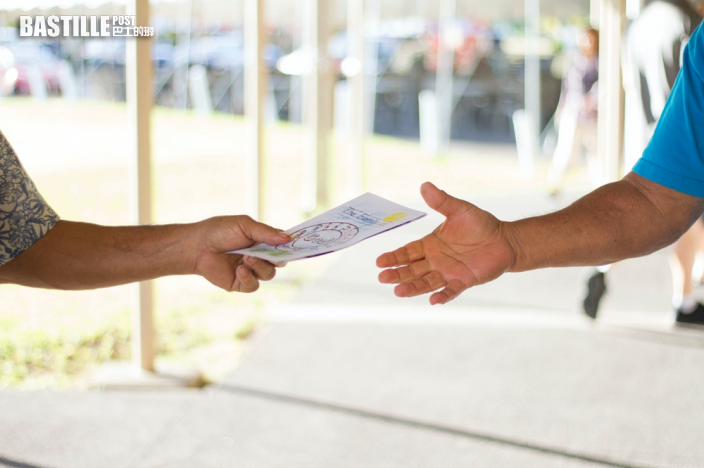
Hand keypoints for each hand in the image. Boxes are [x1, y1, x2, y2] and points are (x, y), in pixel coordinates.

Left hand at [193, 216, 289, 292]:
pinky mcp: (240, 283)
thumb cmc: (219, 231)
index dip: (290, 246)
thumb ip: (266, 232)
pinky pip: (253, 285)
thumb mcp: (244, 225)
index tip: (296, 245)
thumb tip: (287, 238)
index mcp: (262, 241)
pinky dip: (249, 277)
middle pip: (280, 262)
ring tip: (247, 258)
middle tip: (271, 253)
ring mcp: (250, 270)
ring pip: (269, 274)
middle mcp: (259, 256)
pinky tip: (239, 269)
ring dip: (260, 266)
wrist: (197, 246)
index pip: (283, 246)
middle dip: (277, 258)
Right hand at [377, 182, 515, 304]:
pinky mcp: (464, 281)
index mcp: (430, 245)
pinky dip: (442, 296)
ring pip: (426, 282)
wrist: (504, 239)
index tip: (379, 262)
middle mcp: (435, 261)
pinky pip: (451, 290)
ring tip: (398, 292)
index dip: (394, 257)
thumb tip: (425, 185)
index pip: (407, 252)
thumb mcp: (459, 210)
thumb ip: (441, 201)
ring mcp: (448, 272)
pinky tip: (433, 300)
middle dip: (397, 274)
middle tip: (383, 278)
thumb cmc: (480, 224)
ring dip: (413, 288)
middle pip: (412, 270)